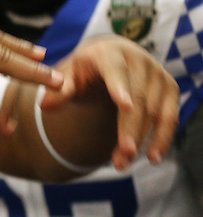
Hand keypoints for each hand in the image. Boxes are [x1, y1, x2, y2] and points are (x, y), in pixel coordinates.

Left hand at [42, 35, 178, 169]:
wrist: (109, 58)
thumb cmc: (83, 69)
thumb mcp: (68, 74)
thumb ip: (59, 89)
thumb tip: (45, 104)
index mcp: (109, 53)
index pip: (115, 71)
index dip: (120, 87)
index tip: (125, 105)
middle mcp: (138, 60)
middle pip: (138, 98)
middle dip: (131, 128)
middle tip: (123, 154)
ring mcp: (158, 73)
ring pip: (155, 111)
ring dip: (143, 139)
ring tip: (124, 163)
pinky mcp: (170, 88)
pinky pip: (170, 117)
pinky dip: (163, 138)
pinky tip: (152, 157)